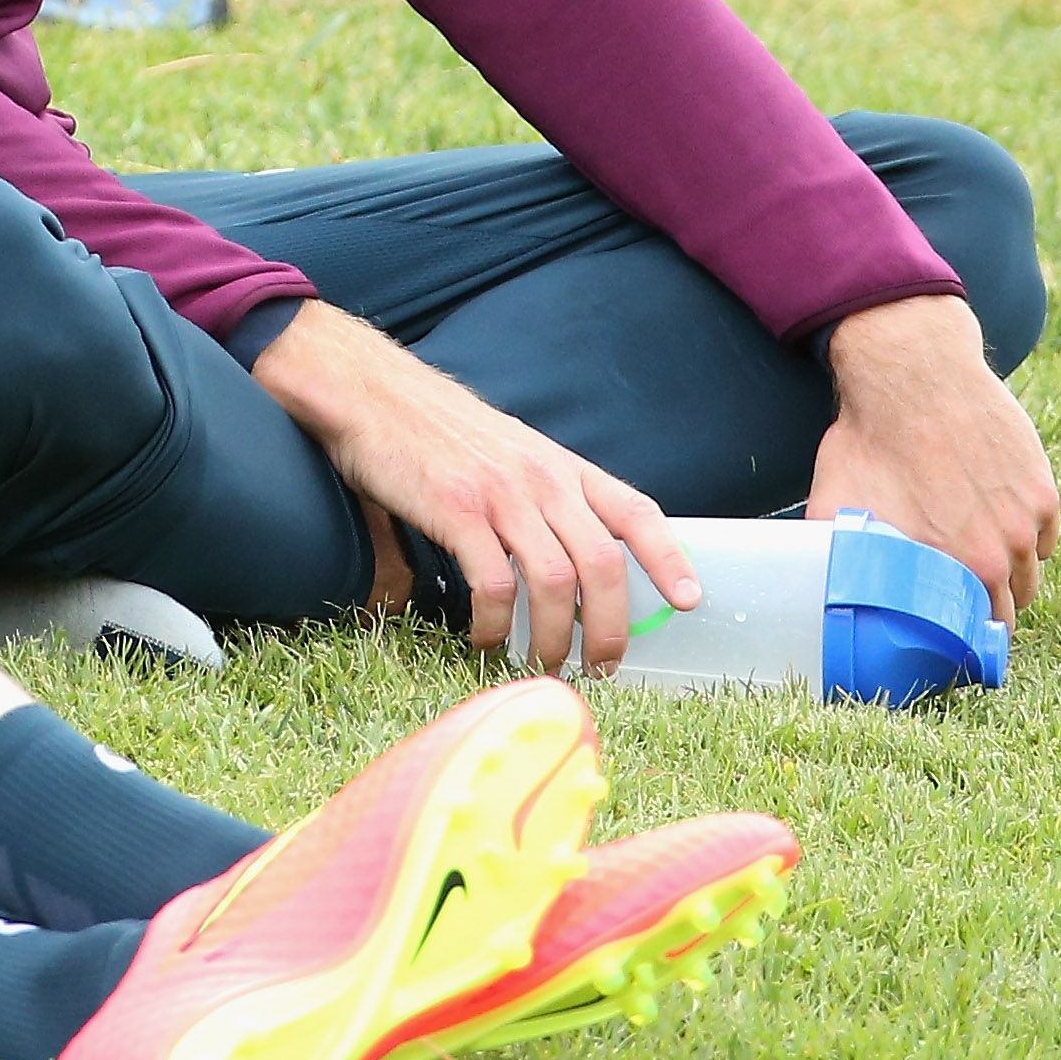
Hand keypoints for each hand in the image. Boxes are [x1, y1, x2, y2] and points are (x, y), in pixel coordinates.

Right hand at [252, 300, 697, 671]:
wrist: (370, 391)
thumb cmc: (433, 428)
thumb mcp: (505, 452)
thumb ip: (535, 500)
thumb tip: (546, 570)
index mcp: (560, 464)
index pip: (635, 510)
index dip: (670, 558)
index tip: (690, 601)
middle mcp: (542, 478)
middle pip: (603, 564)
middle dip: (608, 628)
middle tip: (599, 668)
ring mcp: (501, 494)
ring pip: (555, 582)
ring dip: (552, 637)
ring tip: (541, 667)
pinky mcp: (457, 511)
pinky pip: (494, 584)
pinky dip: (495, 624)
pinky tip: (484, 639)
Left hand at [811, 292, 1059, 622]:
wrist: (914, 373)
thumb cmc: (870, 436)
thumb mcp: (835, 500)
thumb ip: (835, 551)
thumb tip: (811, 583)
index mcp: (955, 566)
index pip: (975, 632)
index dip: (964, 640)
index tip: (952, 637)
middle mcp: (1001, 550)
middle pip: (1009, 609)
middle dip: (987, 612)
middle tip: (962, 603)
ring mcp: (1027, 520)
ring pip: (1029, 574)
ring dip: (1009, 578)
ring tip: (977, 566)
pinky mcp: (1043, 490)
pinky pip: (1044, 537)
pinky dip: (1026, 539)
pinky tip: (997, 528)